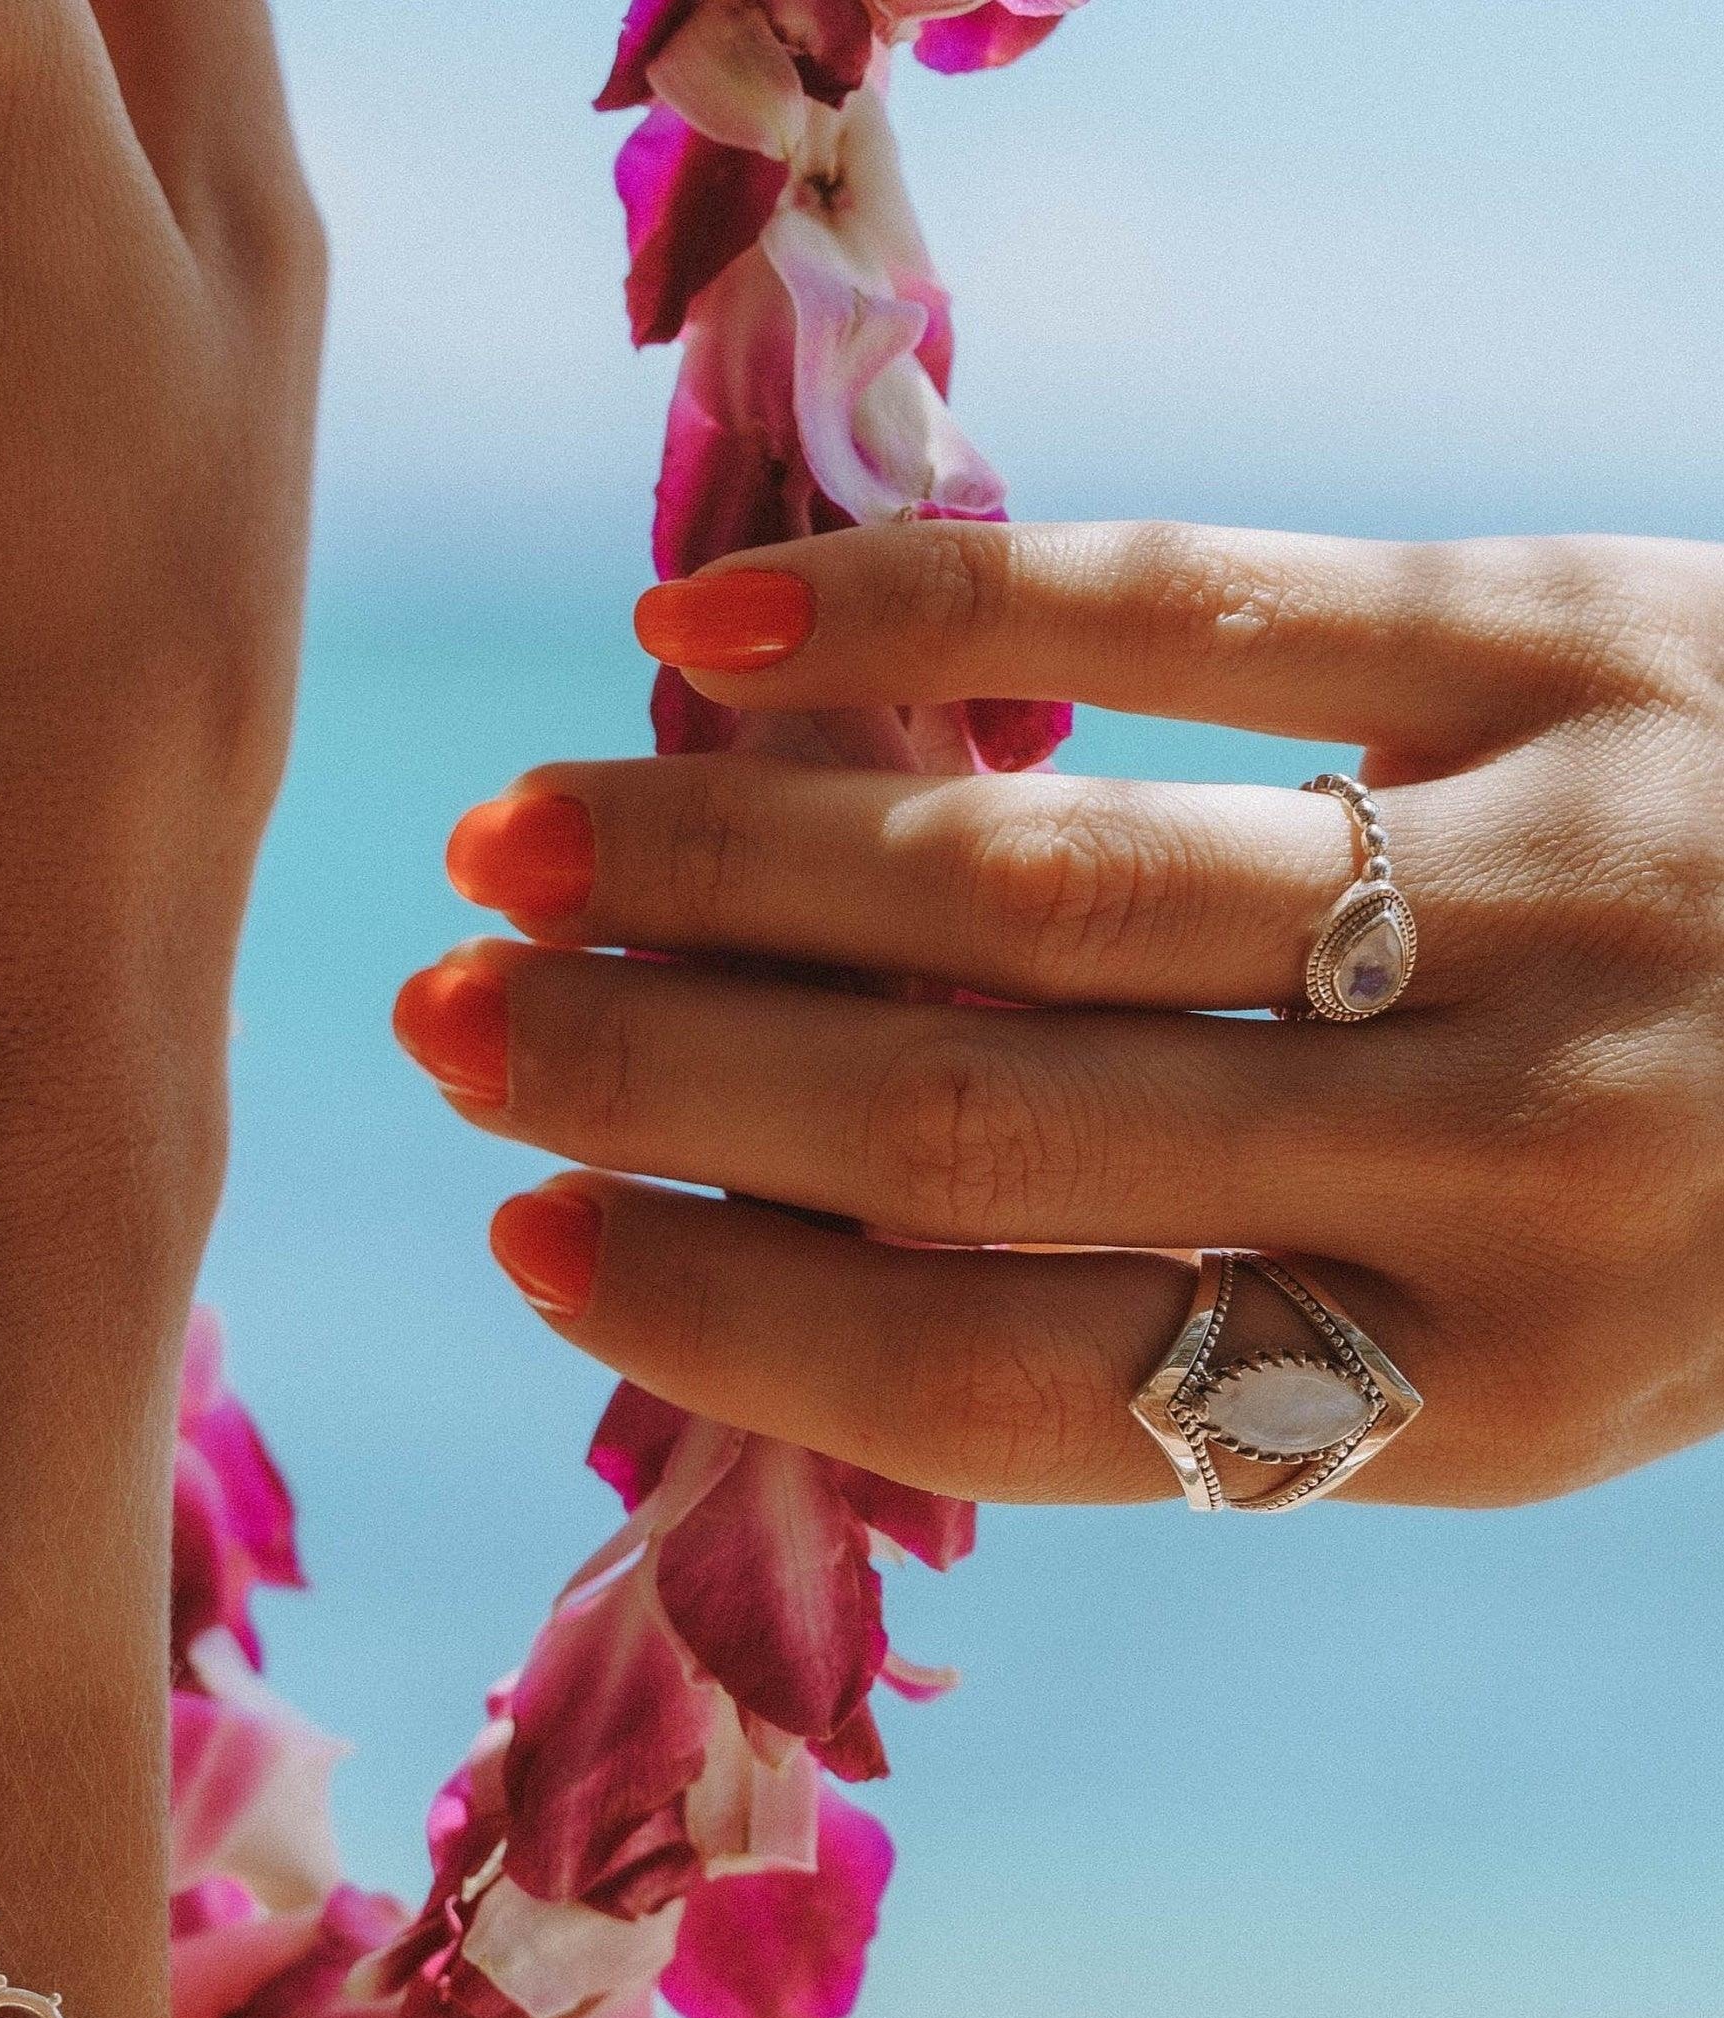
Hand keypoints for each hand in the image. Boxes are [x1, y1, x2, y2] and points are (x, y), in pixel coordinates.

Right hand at [401, 521, 1723, 1508]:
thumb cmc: (1699, 1214)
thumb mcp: (1484, 1352)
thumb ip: (1194, 1326)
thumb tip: (780, 1242)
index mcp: (1477, 1395)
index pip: (1010, 1385)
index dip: (732, 1321)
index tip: (531, 1244)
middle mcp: (1516, 1159)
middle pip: (982, 1124)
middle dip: (663, 1082)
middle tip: (438, 1026)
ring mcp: (1550, 878)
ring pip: (1048, 875)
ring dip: (734, 865)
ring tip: (518, 846)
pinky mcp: (1577, 633)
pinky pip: (1199, 604)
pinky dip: (931, 615)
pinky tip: (722, 638)